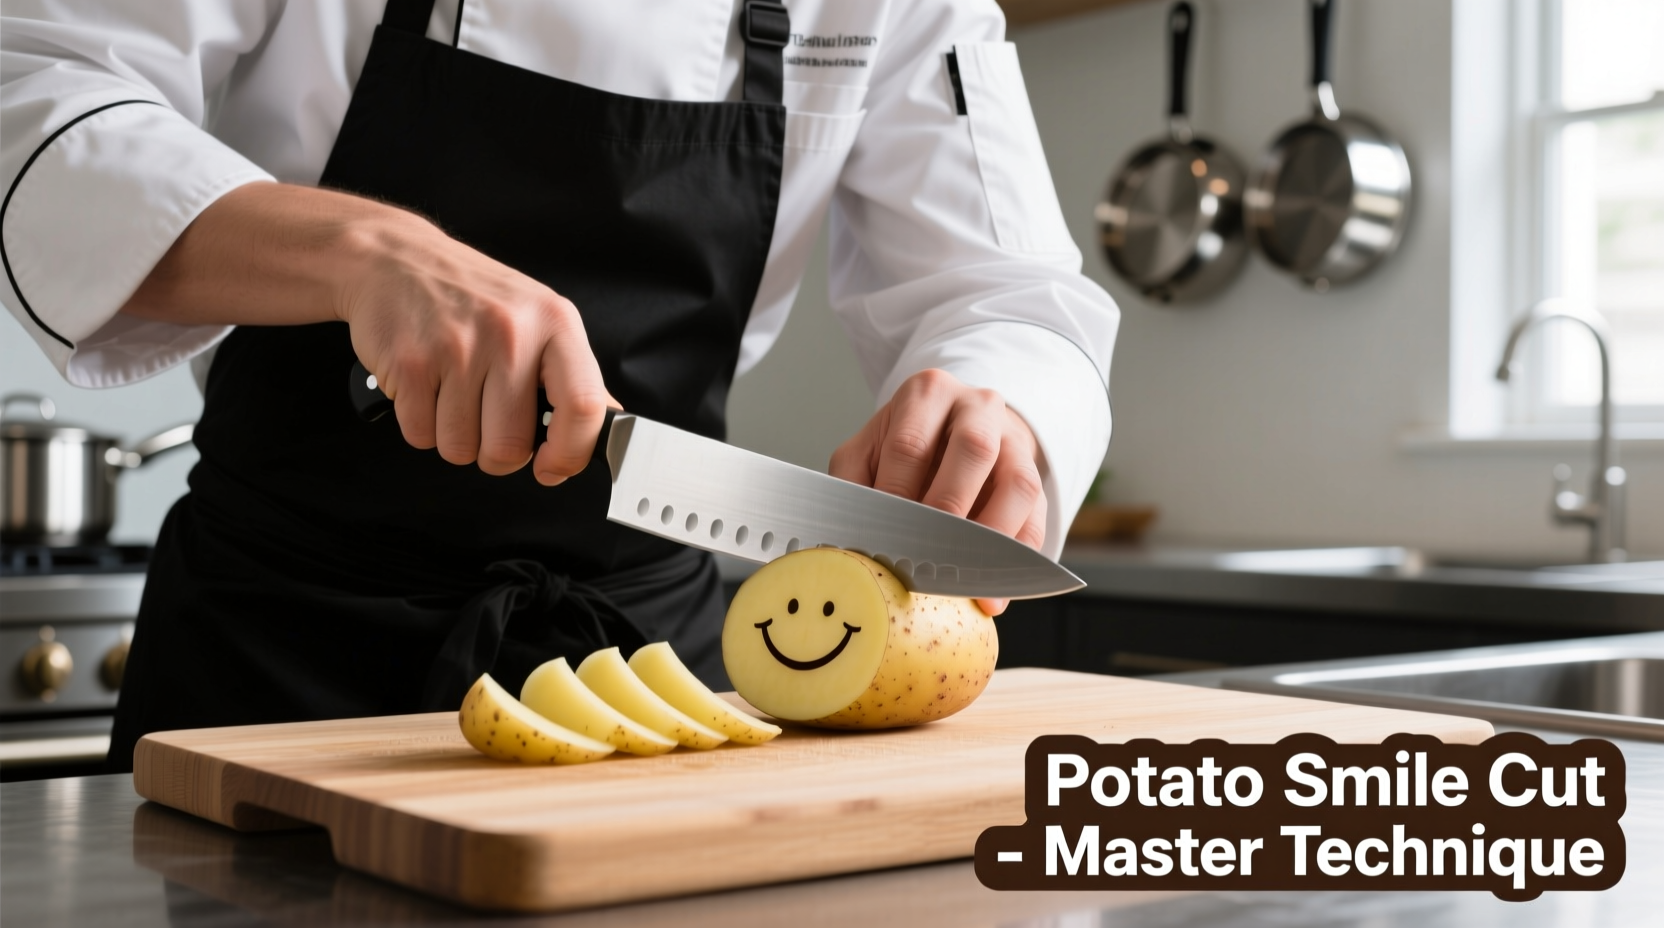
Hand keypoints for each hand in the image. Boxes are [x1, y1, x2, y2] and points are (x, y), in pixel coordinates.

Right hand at [334, 208, 615, 484]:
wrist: (393, 258)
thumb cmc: (471, 294)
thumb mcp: (537, 318)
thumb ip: (572, 373)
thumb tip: (608, 422)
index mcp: (554, 323)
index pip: (584, 406)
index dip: (570, 454)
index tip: (553, 467)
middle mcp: (511, 333)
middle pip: (511, 446)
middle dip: (496, 452)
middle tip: (487, 420)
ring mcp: (458, 347)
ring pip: (461, 449)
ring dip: (455, 437)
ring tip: (453, 393)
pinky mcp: (411, 363)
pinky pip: (421, 436)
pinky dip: (420, 425)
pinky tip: (426, 387)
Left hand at [829, 369, 1045, 616]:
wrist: (955, 427)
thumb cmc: (908, 445)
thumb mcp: (868, 450)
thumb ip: (852, 484)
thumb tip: (845, 537)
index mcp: (927, 393)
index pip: (911, 443)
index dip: (897, 495)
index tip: (884, 539)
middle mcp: (977, 407)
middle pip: (973, 450)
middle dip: (949, 508)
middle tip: (926, 554)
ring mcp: (1014, 440)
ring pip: (1018, 483)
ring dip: (992, 535)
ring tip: (966, 578)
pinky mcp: (1035, 476)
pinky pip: (1037, 517)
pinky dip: (1018, 558)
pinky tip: (993, 593)